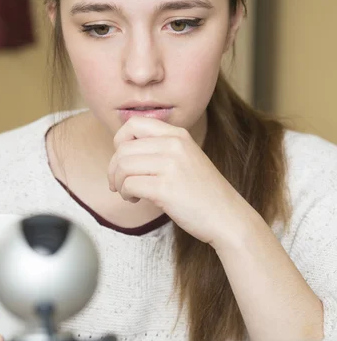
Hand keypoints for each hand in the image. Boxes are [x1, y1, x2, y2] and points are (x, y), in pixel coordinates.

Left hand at [108, 116, 253, 247]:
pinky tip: (136, 200)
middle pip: (123, 148)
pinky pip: (129, 185)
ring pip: (123, 166)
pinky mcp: (165, 188)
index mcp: (178, 135)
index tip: (122, 160)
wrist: (226, 217)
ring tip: (128, 193)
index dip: (119, 142)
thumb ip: (160, 148)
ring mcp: (170, 166)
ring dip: (119, 183)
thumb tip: (122, 149)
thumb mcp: (185, 158)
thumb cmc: (202, 193)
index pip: (133, 124)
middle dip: (114, 169)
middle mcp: (174, 145)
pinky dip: (126, 194)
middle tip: (119, 184)